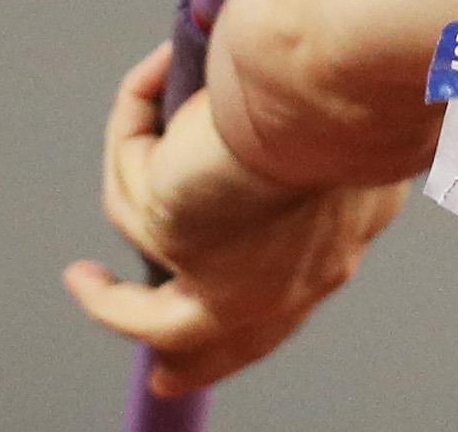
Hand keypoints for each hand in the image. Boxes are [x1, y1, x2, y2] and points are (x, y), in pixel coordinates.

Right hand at [63, 43, 408, 398]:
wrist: (332, 77)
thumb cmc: (358, 85)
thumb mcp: (372, 130)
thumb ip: (357, 155)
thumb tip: (370, 148)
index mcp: (333, 248)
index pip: (290, 303)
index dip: (257, 323)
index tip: (238, 325)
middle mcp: (281, 281)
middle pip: (218, 348)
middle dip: (186, 364)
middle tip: (164, 379)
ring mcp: (220, 271)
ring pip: (149, 308)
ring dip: (111, 302)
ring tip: (84, 281)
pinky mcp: (166, 229)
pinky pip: (125, 190)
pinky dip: (128, 132)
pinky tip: (143, 89)